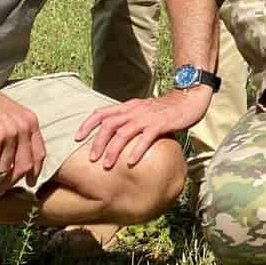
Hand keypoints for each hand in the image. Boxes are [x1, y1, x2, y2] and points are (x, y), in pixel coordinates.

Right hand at [0, 74, 46, 190]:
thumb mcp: (8, 114)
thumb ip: (17, 131)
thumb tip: (16, 157)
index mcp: (31, 121)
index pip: (39, 153)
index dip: (35, 171)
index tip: (29, 182)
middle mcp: (24, 128)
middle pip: (24, 165)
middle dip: (12, 181)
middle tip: (0, 191)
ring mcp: (9, 134)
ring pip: (4, 168)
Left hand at [76, 86, 210, 169]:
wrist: (188, 99)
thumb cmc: (166, 108)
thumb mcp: (143, 110)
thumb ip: (130, 120)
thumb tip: (116, 137)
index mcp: (128, 107)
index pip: (101, 112)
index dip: (87, 125)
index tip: (77, 138)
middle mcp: (134, 110)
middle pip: (109, 125)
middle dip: (97, 143)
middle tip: (91, 159)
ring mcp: (147, 117)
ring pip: (123, 133)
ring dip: (112, 150)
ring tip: (106, 165)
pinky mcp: (160, 124)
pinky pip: (145, 138)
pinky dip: (136, 150)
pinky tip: (130, 162)